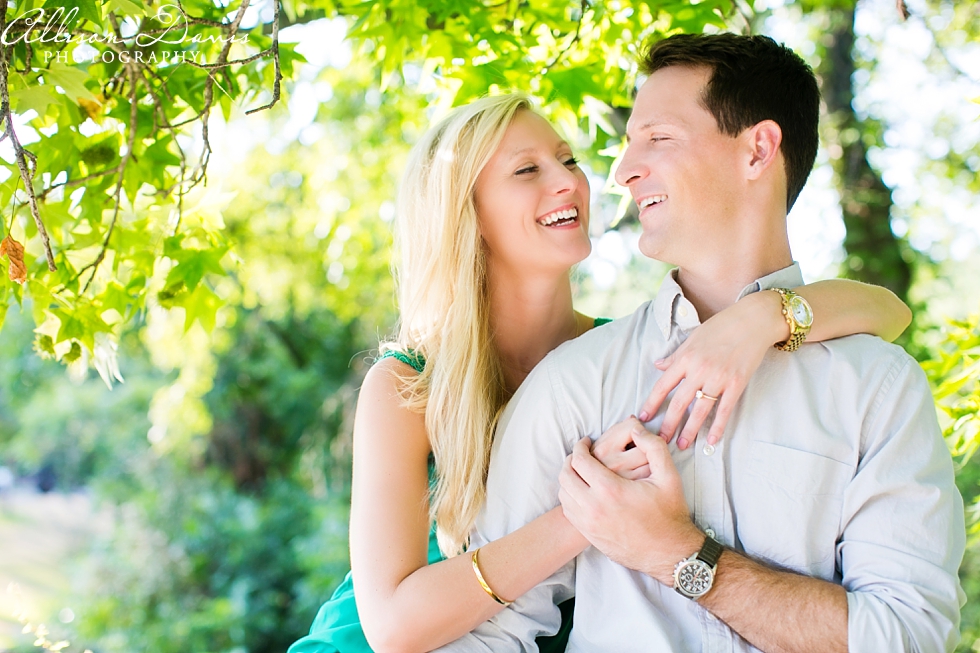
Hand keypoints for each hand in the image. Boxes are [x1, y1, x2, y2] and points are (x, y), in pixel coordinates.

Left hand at [559, 427, 701, 584]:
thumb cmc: (670, 514)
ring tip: (580, 471)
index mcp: (610, 490)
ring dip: (567, 479)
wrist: (670, 553)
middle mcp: (594, 508)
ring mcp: (589, 524)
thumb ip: (654, 446)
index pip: (579, 460)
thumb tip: (636, 429)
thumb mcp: (669, 476)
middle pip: (565, 476)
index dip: (580, 446)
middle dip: (570, 460)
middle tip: (580, 454)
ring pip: (563, 495)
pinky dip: (570, 497)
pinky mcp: (590, 536)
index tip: (586, 441)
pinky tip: (582, 491)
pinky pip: (569, 512)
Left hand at [637, 290, 785, 449]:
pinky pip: (724, 410)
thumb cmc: (722, 325)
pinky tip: (712, 440)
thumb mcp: (694, 337)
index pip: (663, 385)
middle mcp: (699, 370)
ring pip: (700, 410)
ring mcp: (719, 378)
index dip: (652, 403)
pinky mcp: (737, 384)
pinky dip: (718, 427)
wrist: (753, 320)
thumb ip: (676, 355)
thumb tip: (658, 366)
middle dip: (668, 424)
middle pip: (679, 403)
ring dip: (690, 430)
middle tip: (660, 440)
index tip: (643, 417)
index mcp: (686, 358)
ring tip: (682, 445)